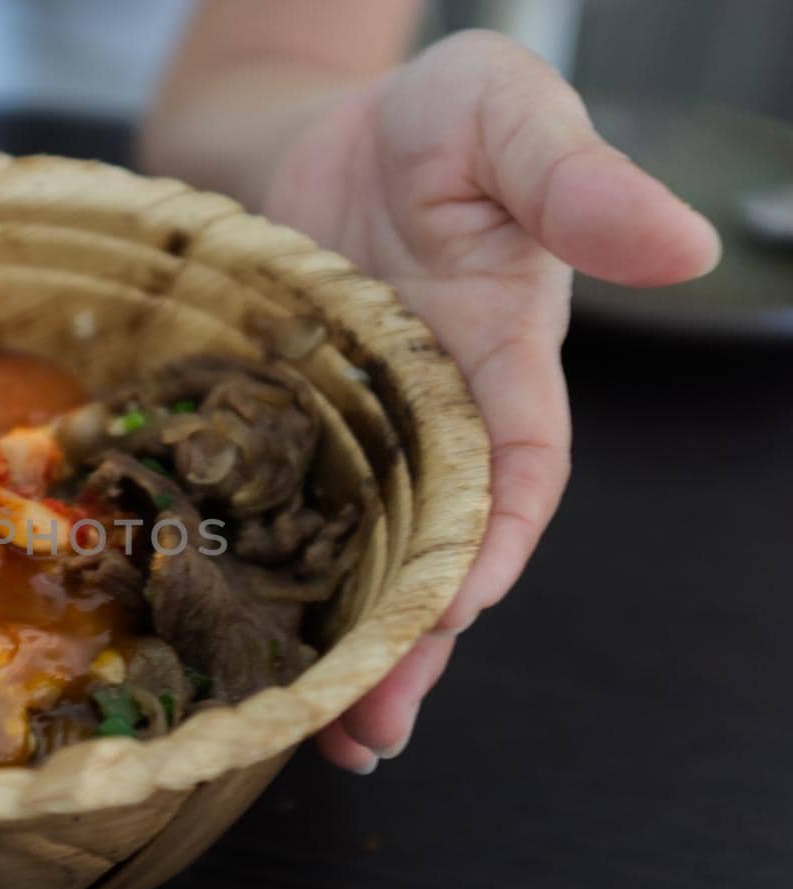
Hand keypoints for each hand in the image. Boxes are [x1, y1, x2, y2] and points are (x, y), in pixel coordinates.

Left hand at [260, 31, 719, 771]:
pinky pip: (280, 525)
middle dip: (414, 642)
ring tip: (322, 734)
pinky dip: (268, 587)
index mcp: (501, 363)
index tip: (463, 604)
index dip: (497, 539)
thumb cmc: (432, 124)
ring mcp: (357, 439)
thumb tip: (681, 246)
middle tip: (375, 728)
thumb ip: (576, 181)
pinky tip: (242, 652)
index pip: (519, 469)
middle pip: (437, 549)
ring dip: (346, 649)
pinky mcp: (283, 440)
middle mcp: (435, 422)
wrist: (319, 136)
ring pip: (360, 561)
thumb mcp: (504, 119)